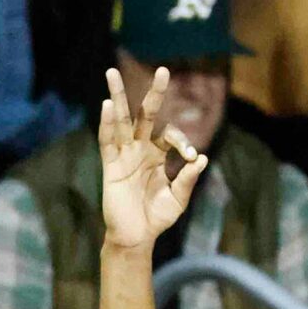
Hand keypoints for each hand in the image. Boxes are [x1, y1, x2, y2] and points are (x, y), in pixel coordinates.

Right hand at [99, 66, 206, 250]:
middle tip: (162, 70)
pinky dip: (106, 124)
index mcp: (157, 156)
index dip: (183, 143)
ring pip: (121, 121)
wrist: (136, 238)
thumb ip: (188, 179)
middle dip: (153, 93)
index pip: (170, 135)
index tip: (190, 160)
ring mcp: (124, 157)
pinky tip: (106, 106)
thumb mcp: (178, 198)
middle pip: (144, 115)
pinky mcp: (111, 167)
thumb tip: (202, 158)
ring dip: (116, 97)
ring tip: (111, 73)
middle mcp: (140, 151)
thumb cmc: (156, 219)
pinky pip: (107, 141)